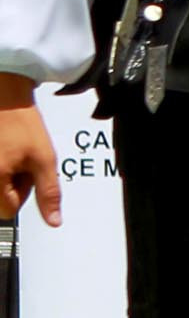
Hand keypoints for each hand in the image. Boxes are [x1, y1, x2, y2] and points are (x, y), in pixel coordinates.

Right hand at [0, 78, 57, 225]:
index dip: (24, 195)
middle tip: (20, 159)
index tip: (28, 174)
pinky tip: (3, 147)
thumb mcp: (44, 160)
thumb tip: (53, 221)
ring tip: (11, 151)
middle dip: (13, 184)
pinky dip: (0, 164)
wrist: (4, 95)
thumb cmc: (21, 122)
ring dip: (5, 175)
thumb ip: (49, 193)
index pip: (8, 212)